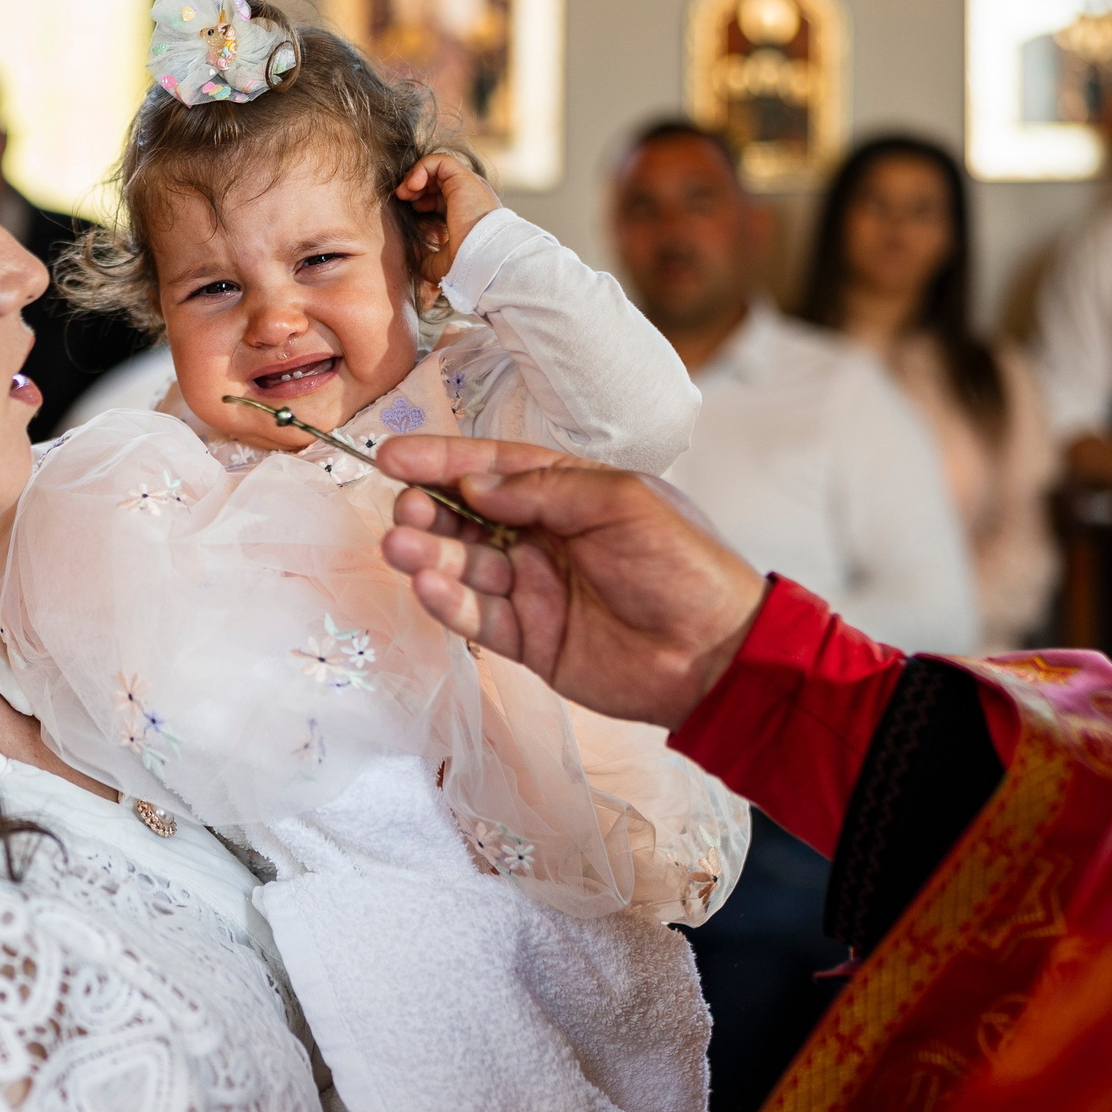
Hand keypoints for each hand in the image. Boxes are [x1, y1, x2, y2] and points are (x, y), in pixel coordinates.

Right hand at [374, 434, 765, 729]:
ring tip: (399, 547)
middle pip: (468, 518)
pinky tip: (426, 587)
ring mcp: (535, 590)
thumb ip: (546, 489)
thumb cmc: (684, 566)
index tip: (393, 457)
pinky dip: (449, 602)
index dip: (443, 461)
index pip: (494, 469)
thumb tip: (476, 485)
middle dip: (428, 511)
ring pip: (465, 567)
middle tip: (403, 510)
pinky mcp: (531, 640)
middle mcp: (545, 538)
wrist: (718, 654)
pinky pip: (479, 617)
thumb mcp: (622, 503)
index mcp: (570, 494)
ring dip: (429, 556)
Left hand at [398, 153, 502, 287]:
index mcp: (468, 212)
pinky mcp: (463, 178)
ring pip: (438, 167)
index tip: (412, 212)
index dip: (423, 200)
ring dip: (416, 175)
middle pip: (438, 180)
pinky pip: (439, 161)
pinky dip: (421, 167)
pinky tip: (412, 186)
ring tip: (405, 192)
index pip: (442, 196)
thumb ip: (427, 258)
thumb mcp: (440, 263)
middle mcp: (470, 196)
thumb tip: (416, 259)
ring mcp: (468, 185)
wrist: (481, 260)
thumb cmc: (465, 264)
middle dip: (416, 186)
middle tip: (402, 199)